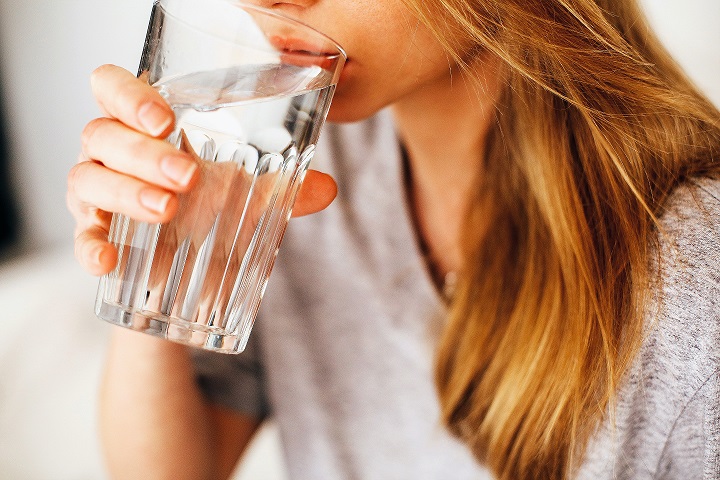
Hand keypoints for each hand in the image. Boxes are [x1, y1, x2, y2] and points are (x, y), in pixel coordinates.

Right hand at [68, 64, 336, 276]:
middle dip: (143, 152)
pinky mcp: (94, 234)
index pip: (113, 87)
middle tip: (187, 176)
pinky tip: (108, 261)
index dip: (129, 95)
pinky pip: (80, 236)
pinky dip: (90, 246)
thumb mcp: (249, 197)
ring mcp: (97, 192)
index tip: (166, 120)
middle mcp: (113, 152)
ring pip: (87, 177)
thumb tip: (328, 188)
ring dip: (126, 191)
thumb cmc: (211, 212)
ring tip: (168, 210)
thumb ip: (284, 189)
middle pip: (102, 132)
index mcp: (145, 127)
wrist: (189, 272)